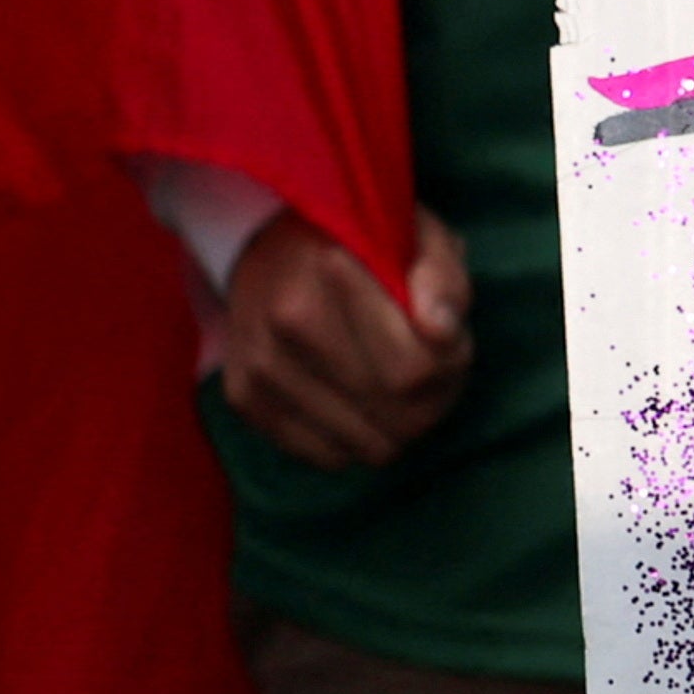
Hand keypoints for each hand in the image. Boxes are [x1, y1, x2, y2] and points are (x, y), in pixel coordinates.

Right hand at [216, 207, 471, 465]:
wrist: (270, 239)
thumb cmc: (364, 242)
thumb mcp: (424, 237)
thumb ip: (443, 280)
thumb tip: (439, 332)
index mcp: (332, 273)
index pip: (414, 370)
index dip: (451, 368)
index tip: (443, 339)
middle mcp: (287, 325)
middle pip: (394, 417)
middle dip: (430, 402)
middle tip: (427, 367)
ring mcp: (259, 367)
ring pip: (362, 447)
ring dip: (393, 426)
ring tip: (391, 382)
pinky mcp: (243, 398)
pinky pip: (323, 456)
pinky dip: (353, 441)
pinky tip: (357, 403)